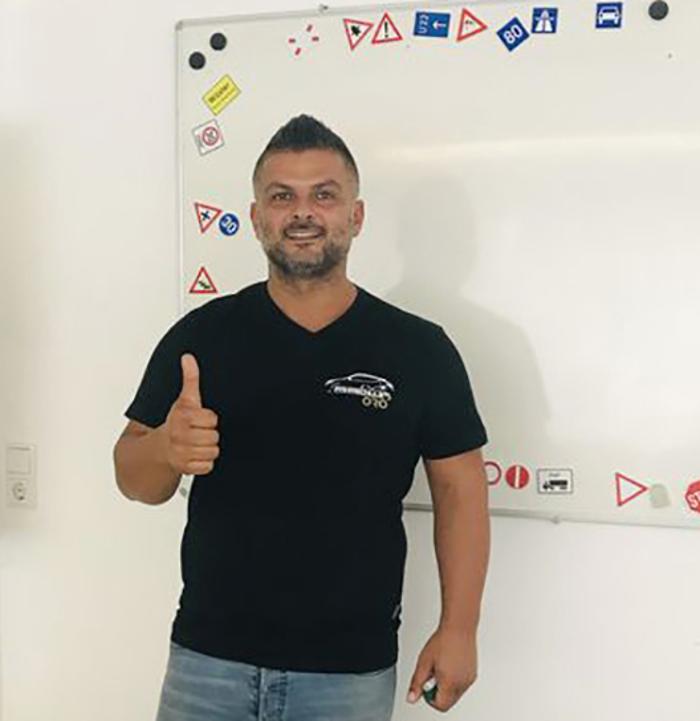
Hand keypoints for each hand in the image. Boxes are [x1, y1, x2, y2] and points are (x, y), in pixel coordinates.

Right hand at [161, 353, 219, 474]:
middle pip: (214, 436)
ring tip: (197, 444)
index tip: (199, 419)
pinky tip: (195, 456)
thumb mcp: (184, 399)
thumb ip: (190, 378)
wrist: (158, 448)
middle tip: (198, 432)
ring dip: (207, 449)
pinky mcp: (185, 469)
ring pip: (213, 451)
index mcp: (182, 417)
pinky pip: (208, 467)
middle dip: (209, 434)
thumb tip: (188, 357)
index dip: (208, 419)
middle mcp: (180, 436)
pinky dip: (204, 463)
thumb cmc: (175, 422)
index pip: (212, 419)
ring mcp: (181, 453)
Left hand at [406, 626, 477, 712]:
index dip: (430, 698)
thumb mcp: (424, 662)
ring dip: (447, 686)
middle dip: (438, 692)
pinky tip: (450, 664)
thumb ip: (417, 682)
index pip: (440, 705)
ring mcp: (469, 679)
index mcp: (449, 683)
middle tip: (432, 674)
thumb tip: (411, 697)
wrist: (459, 627)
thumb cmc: (442, 641)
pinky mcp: (473, 674)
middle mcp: (462, 684)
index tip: (426, 685)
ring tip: (441, 666)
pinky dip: (455, 680)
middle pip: (448, 702)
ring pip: (456, 694)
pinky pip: (462, 685)